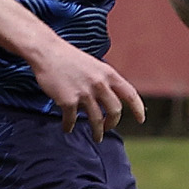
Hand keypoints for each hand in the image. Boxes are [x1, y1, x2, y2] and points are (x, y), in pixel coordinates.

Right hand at [26, 35, 141, 141]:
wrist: (47, 52)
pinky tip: (67, 128)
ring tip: (97, 137)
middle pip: (115, 111)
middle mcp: (100, 84)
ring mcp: (84, 93)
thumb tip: (110, 99)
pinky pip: (72, 120)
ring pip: (97, 120)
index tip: (141, 120)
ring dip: (97, 132)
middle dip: (113, 123)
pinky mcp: (68, 101)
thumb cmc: (69, 58)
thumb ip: (104, 81)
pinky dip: (69, 126)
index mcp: (108, 74)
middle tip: (108, 128)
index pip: (130, 94)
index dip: (138, 109)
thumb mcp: (94, 66)